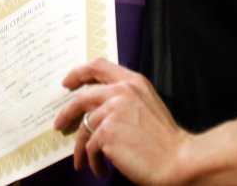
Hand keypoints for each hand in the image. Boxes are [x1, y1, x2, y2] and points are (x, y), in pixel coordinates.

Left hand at [54, 58, 191, 183]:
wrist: (176, 160)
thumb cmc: (163, 139)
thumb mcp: (146, 104)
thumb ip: (124, 98)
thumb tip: (96, 107)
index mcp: (133, 81)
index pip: (98, 66)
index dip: (78, 73)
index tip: (67, 83)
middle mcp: (121, 91)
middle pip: (81, 97)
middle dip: (66, 113)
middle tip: (60, 125)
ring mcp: (112, 110)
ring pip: (84, 127)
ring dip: (82, 148)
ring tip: (85, 162)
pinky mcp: (106, 131)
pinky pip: (89, 147)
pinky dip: (92, 161)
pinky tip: (101, 170)